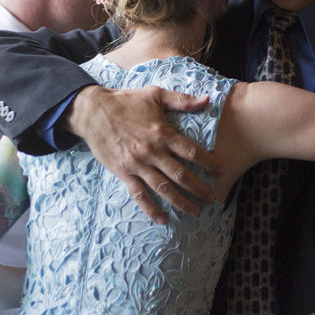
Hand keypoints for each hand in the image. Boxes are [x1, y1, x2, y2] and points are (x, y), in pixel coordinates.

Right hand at [64, 85, 221, 223]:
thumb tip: (207, 100)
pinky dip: (151, 209)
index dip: (208, 163)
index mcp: (163, 133)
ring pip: (163, 188)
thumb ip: (182, 100)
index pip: (191, 152)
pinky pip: (139, 195)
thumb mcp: (156, 95)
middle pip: (181, 175)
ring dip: (181, 202)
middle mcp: (152, 152)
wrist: (93, 112)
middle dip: (199, 189)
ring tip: (196, 212)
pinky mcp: (123, 173)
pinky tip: (162, 219)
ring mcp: (137, 165)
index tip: (221, 172)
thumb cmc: (126, 101)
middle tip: (213, 199)